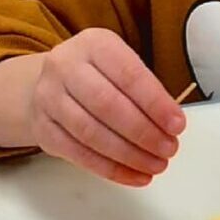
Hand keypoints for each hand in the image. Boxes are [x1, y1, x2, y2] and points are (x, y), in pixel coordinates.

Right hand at [24, 28, 186, 185]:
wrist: (53, 83)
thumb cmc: (102, 76)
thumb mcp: (123, 66)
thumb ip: (147, 91)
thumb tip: (170, 126)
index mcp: (94, 44)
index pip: (129, 75)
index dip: (156, 103)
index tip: (177, 125)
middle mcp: (65, 66)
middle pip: (108, 105)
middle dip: (144, 132)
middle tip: (169, 149)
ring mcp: (48, 96)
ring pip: (91, 132)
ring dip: (128, 154)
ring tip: (156, 165)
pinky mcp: (42, 127)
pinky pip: (77, 153)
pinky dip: (109, 168)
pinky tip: (134, 175)